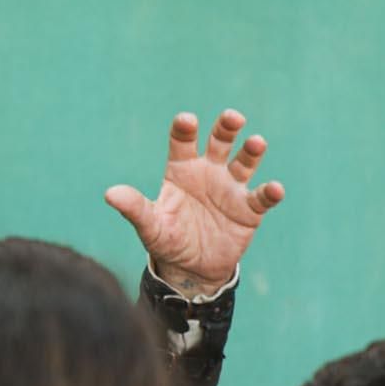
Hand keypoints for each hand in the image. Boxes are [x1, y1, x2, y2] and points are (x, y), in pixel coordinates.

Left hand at [104, 109, 284, 295]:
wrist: (191, 268)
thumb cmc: (167, 240)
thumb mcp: (149, 226)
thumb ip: (134, 208)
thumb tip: (110, 194)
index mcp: (181, 171)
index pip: (182, 143)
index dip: (184, 130)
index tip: (186, 120)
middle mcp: (208, 173)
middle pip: (219, 143)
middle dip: (226, 128)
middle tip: (232, 117)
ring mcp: (231, 189)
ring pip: (244, 163)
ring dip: (252, 152)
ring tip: (256, 142)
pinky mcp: (249, 209)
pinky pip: (262, 197)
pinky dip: (269, 192)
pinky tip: (274, 189)